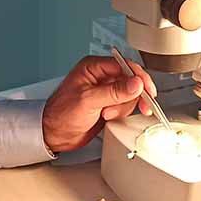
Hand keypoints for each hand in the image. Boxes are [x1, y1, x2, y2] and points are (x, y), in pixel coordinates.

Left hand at [42, 55, 157, 151]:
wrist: (53, 134)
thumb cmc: (61, 114)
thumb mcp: (89, 100)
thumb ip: (114, 92)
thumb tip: (135, 84)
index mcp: (93, 67)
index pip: (124, 65)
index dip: (138, 77)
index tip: (147, 90)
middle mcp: (100, 77)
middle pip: (131, 80)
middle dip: (132, 96)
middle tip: (139, 106)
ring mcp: (105, 91)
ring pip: (130, 94)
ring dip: (123, 107)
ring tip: (107, 114)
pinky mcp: (108, 104)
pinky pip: (125, 105)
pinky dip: (123, 112)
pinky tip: (111, 117)